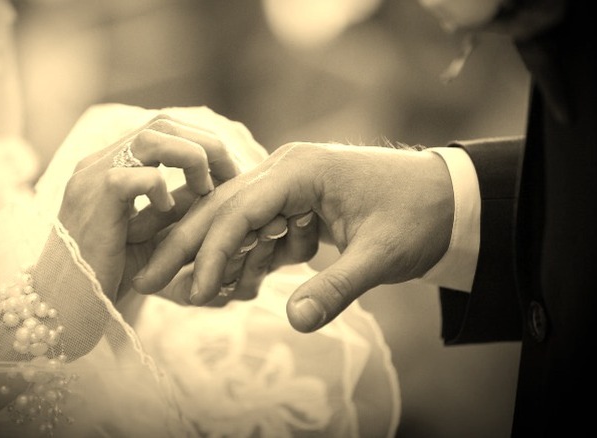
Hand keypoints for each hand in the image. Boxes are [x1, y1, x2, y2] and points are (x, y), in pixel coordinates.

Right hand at [58, 110, 237, 303]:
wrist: (68, 306)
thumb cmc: (110, 274)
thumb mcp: (154, 233)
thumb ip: (179, 206)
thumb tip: (218, 184)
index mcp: (110, 165)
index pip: (163, 128)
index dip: (202, 141)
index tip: (229, 171)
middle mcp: (97, 163)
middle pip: (162, 123)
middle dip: (207, 144)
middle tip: (232, 175)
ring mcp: (91, 179)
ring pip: (150, 138)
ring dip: (192, 158)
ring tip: (206, 190)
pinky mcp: (93, 201)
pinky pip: (135, 177)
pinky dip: (161, 189)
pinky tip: (167, 211)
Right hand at [132, 142, 454, 331]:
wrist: (449, 197)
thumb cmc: (418, 216)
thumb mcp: (380, 255)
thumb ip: (337, 288)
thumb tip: (296, 324)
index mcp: (300, 169)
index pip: (239, 209)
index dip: (212, 253)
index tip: (191, 292)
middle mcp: (287, 169)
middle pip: (223, 209)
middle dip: (187, 248)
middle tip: (147, 279)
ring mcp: (291, 184)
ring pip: (237, 221)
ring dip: (219, 259)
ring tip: (191, 295)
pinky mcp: (298, 202)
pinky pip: (261, 230)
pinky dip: (250, 258)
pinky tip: (240, 285)